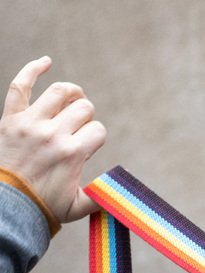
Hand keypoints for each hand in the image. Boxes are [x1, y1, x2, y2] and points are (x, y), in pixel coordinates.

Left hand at [0, 57, 105, 221]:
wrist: (10, 204)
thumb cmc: (45, 207)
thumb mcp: (79, 207)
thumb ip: (103, 198)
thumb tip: (123, 195)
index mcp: (73, 154)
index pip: (98, 130)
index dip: (97, 137)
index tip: (89, 147)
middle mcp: (53, 134)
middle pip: (83, 108)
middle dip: (87, 116)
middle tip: (80, 127)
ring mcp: (31, 122)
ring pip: (59, 92)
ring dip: (72, 92)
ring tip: (74, 98)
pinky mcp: (11, 118)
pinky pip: (20, 85)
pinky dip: (33, 69)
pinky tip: (46, 61)